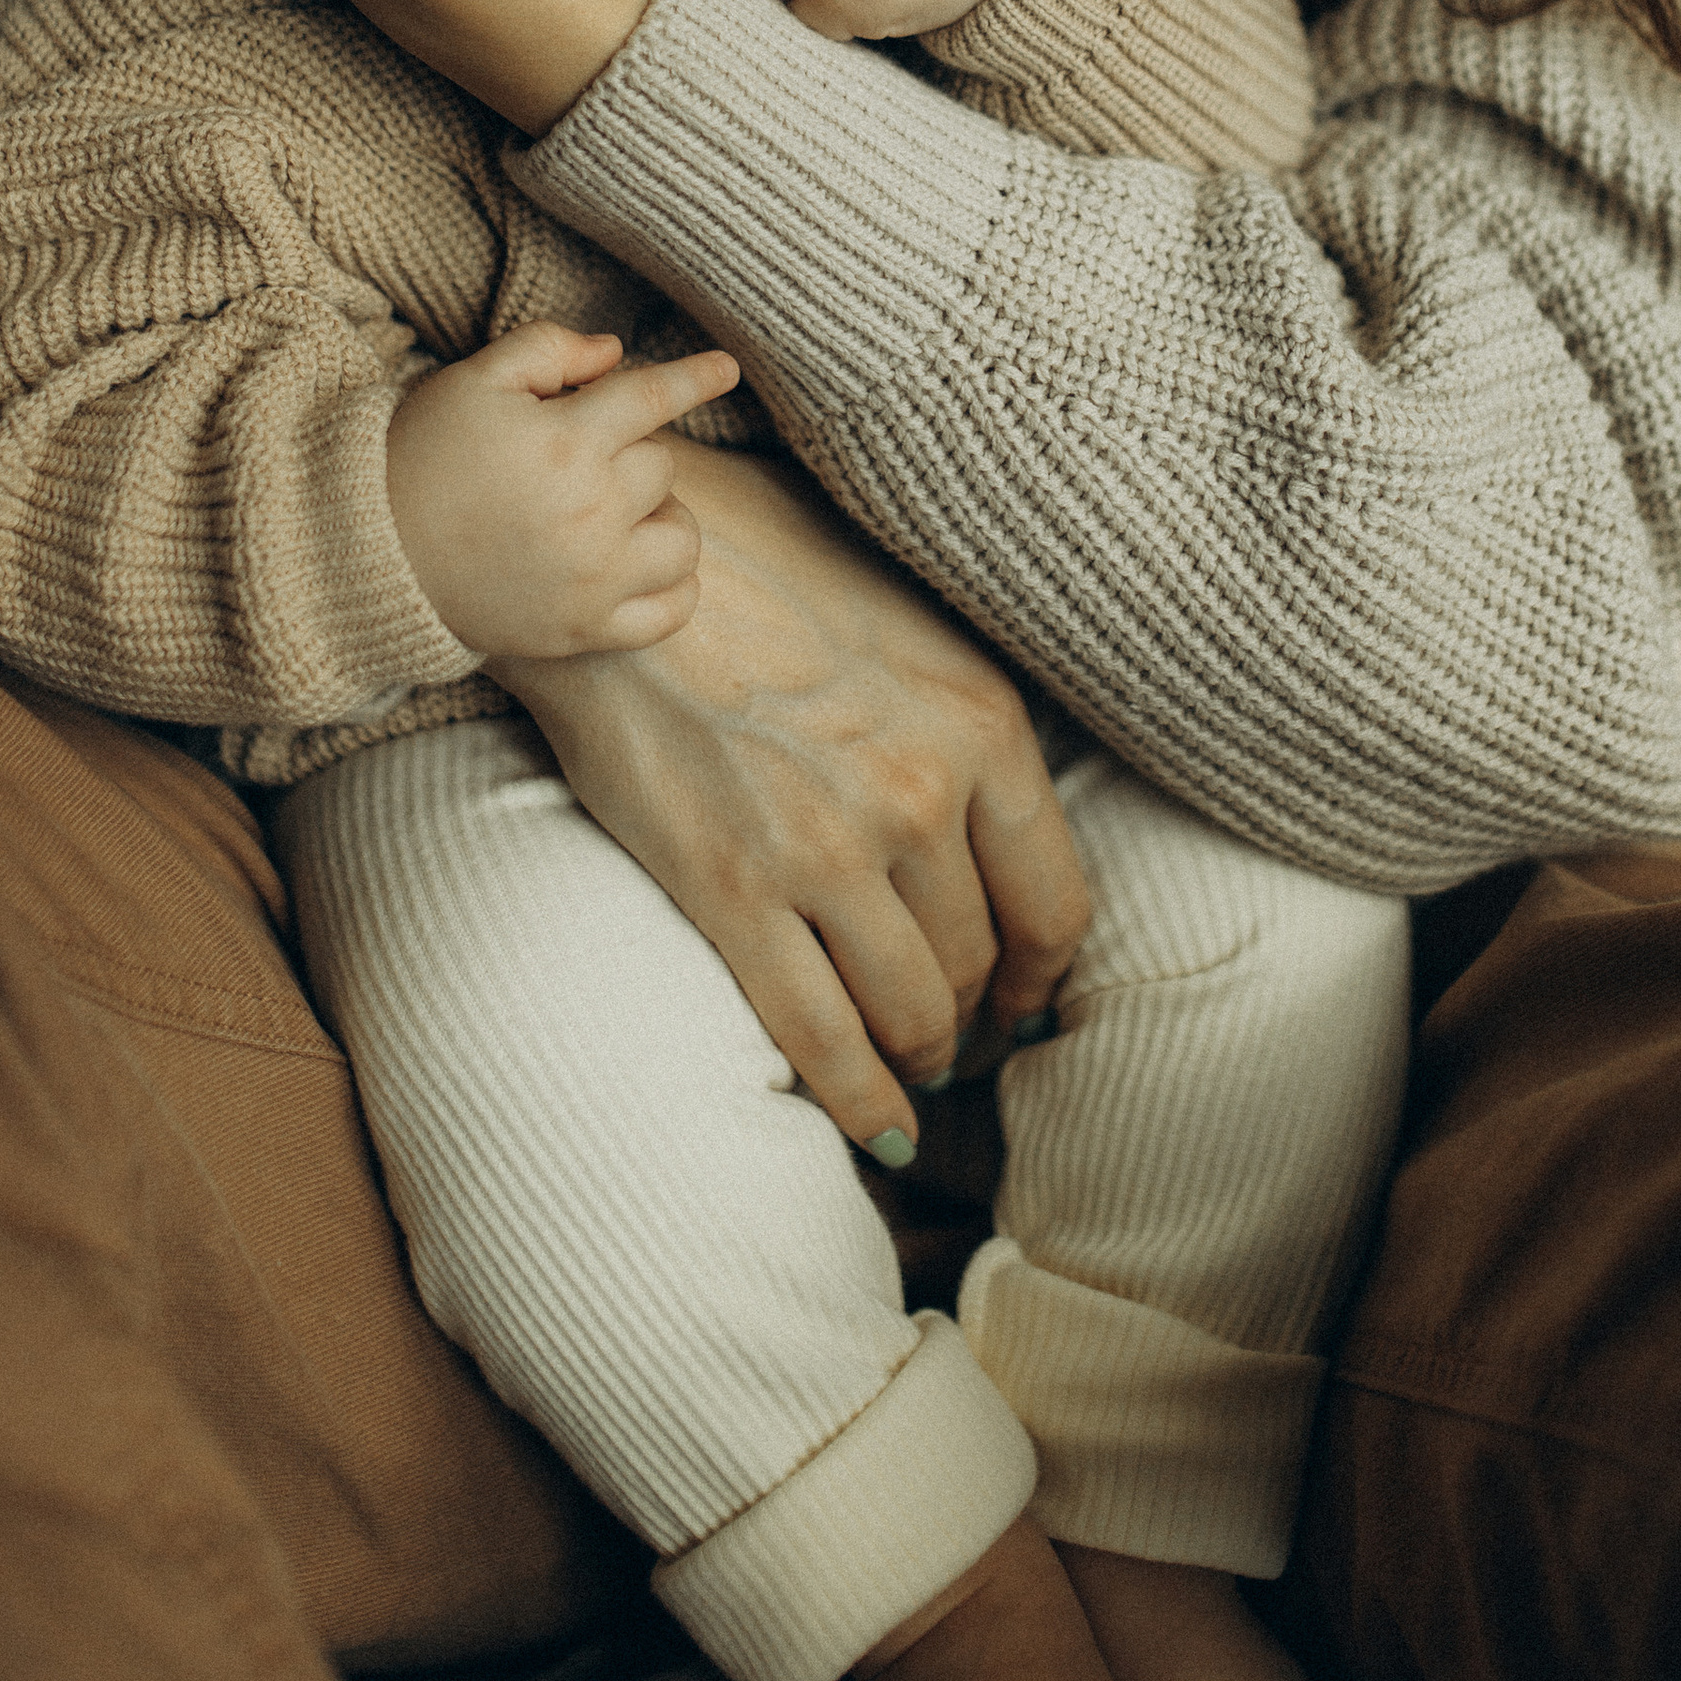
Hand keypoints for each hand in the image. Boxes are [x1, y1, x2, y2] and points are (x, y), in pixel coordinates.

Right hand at [385, 322, 739, 659]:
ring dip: (663, 515)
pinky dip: (675, 587)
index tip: (727, 369)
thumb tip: (615, 353)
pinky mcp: (583, 630)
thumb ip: (549, 349)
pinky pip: (671, 612)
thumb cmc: (419, 457)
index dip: (696, 378)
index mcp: (565, 442)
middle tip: (584, 452)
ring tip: (617, 508)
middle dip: (632, 448)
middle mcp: (591, 512)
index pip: (655, 399)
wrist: (366, 556)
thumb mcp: (473, 380)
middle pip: (661, 464)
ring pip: (682, 537)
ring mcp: (592, 578)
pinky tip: (647, 564)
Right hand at [502, 445, 1089, 1156]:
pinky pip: (815, 1037)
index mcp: (983, 722)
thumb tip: (991, 822)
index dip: (1041, 971)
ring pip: (908, 1013)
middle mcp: (923, 795)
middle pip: (977, 965)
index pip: (1057, 903)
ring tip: (909, 1067)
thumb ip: (962, 720)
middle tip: (951, 1031)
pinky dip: (853, 1100)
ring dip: (917, 1059)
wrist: (622, 552)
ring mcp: (828, 851)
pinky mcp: (733, 891)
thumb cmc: (764, 562)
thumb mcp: (910, 617)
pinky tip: (872, 1127)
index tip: (1022, 993)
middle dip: (971, 1016)